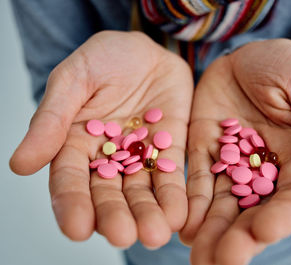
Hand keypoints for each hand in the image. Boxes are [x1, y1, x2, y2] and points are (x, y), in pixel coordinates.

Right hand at [10, 31, 192, 247]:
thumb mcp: (75, 79)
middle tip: (123, 237)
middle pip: (108, 194)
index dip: (72, 205)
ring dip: (148, 214)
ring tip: (155, 235)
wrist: (149, 51)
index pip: (70, 180)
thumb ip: (52, 119)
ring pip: (142, 192)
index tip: (77, 229)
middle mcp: (107, 158)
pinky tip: (180, 215)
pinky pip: (172, 176)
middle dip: (115, 216)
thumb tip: (20, 165)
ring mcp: (140, 157)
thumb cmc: (106, 58)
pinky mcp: (170, 151)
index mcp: (75, 143)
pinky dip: (175, 196)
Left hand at [180, 39, 290, 263]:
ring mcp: (230, 165)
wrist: (244, 58)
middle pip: (254, 212)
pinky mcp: (202, 154)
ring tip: (199, 256)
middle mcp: (263, 171)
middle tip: (222, 261)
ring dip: (211, 233)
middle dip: (239, 238)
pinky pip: (195, 182)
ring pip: (222, 206)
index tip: (262, 231)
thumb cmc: (283, 67)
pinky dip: (190, 204)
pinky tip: (182, 226)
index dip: (281, 217)